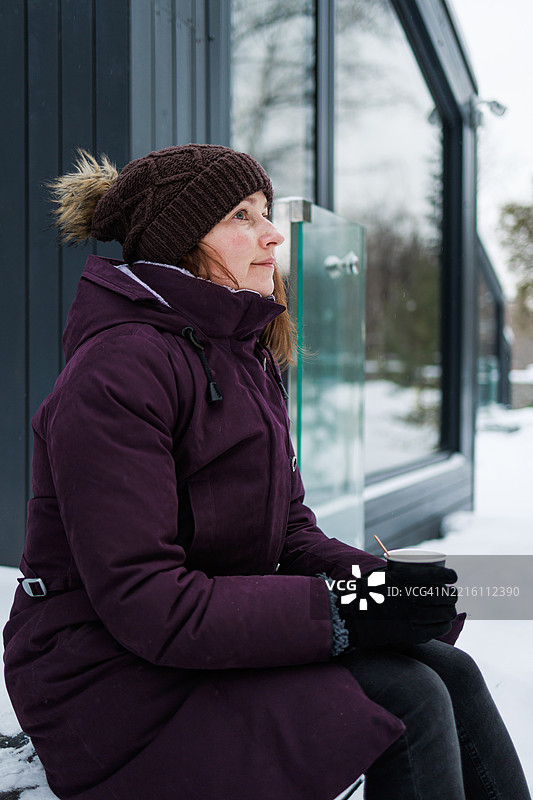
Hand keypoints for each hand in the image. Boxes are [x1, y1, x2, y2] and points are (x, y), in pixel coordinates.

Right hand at [335, 563, 457, 648]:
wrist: (350, 617)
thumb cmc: (366, 592)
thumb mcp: (382, 575)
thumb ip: (400, 572)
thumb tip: (421, 567)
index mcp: (402, 578)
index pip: (436, 574)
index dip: (449, 575)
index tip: (453, 577)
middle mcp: (408, 597)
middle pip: (443, 595)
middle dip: (452, 595)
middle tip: (452, 594)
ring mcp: (409, 617)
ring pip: (443, 613)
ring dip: (450, 611)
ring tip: (449, 609)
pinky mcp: (409, 634)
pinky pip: (435, 630)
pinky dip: (443, 625)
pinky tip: (443, 623)